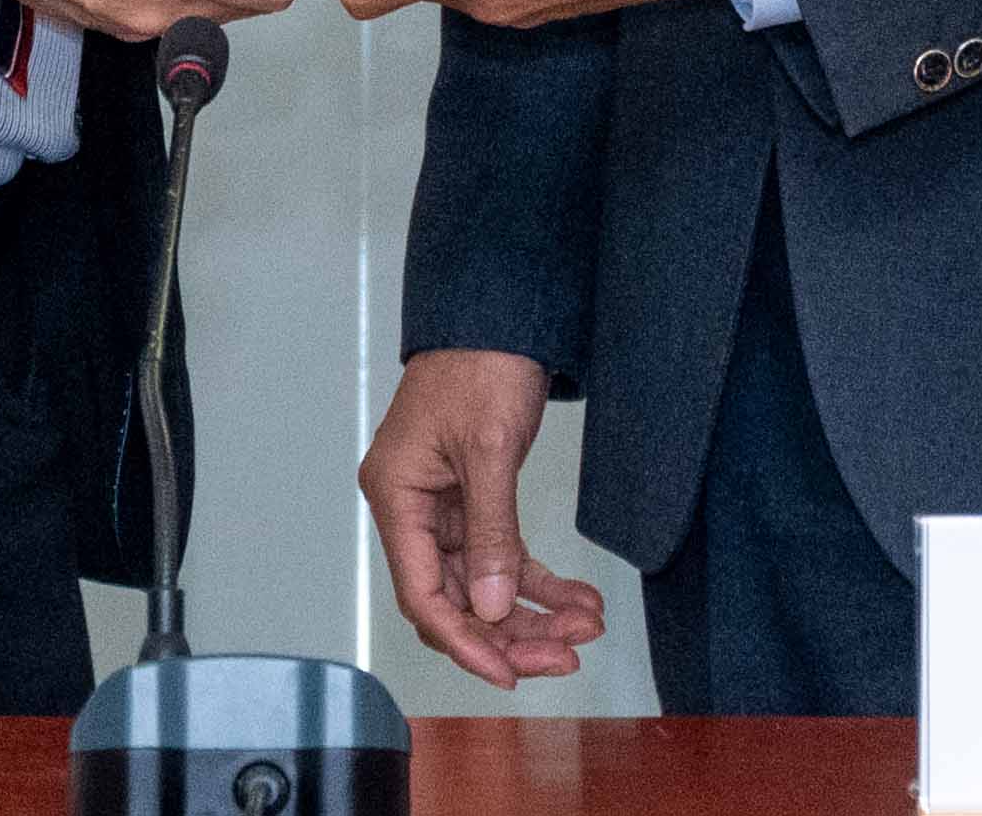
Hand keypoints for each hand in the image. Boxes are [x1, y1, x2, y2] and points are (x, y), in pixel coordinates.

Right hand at [360, 350, 609, 686]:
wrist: (499, 310)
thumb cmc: (479, 361)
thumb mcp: (490, 448)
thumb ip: (491, 531)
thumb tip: (494, 606)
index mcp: (396, 495)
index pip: (422, 593)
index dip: (464, 640)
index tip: (507, 672)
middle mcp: (412, 508)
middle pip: (456, 598)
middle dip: (511, 633)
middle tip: (565, 657)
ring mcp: (443, 506)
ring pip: (485, 585)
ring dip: (534, 612)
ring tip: (585, 628)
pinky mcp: (475, 498)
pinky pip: (505, 556)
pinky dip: (540, 582)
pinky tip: (579, 601)